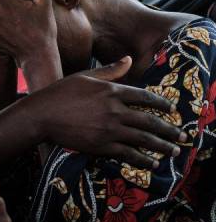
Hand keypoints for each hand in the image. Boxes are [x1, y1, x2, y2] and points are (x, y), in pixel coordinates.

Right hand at [29, 56, 185, 168]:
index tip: (171, 109)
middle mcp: (114, 110)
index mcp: (111, 90)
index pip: (144, 97)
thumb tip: (128, 59)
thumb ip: (109, 71)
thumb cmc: (59, 93)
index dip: (161, 104)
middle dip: (168, 129)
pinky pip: (128, 154)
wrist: (40, 115)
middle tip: (181, 136)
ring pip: (143, 139)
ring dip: (161, 146)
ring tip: (173, 151)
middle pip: (149, 120)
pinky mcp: (101, 146)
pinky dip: (142, 159)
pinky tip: (152, 163)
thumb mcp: (84, 76)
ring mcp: (109, 129)